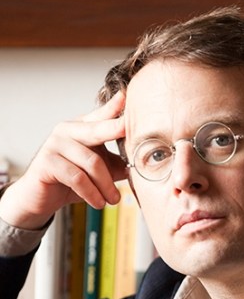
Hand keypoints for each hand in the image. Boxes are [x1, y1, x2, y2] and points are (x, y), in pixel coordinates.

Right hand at [0, 91, 126, 229]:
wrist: (43, 198)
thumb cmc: (74, 181)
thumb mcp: (101, 170)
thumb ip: (118, 162)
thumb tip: (145, 163)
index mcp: (82, 128)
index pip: (101, 114)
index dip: (115, 106)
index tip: (127, 95)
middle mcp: (68, 130)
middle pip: (98, 130)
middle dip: (116, 132)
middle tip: (133, 142)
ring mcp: (55, 144)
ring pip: (92, 162)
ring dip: (106, 186)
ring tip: (114, 200)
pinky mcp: (46, 162)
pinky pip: (77, 177)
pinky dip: (91, 193)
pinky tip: (99, 203)